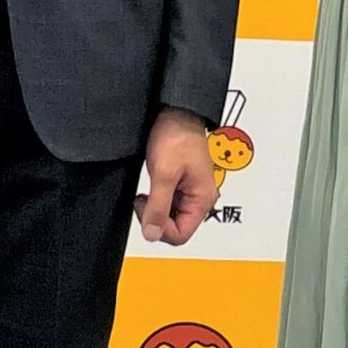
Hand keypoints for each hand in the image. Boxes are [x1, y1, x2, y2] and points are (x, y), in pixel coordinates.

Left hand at [134, 107, 216, 245]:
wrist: (176, 112)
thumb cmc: (177, 135)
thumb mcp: (164, 174)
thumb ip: (158, 206)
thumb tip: (152, 234)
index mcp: (202, 199)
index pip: (180, 235)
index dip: (159, 228)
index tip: (147, 209)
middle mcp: (200, 198)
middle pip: (176, 227)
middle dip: (156, 217)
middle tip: (145, 199)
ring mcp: (191, 191)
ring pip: (170, 216)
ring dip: (155, 208)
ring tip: (148, 191)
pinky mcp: (181, 184)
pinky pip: (168, 203)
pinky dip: (156, 199)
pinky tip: (151, 187)